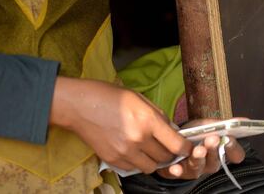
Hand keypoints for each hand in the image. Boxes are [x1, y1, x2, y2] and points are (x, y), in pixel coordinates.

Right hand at [49, 77, 192, 173]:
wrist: (77, 105)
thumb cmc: (106, 96)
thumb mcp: (137, 97)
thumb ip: (157, 115)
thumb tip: (171, 130)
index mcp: (147, 120)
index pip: (178, 145)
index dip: (186, 148)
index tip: (186, 147)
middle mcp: (138, 138)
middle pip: (166, 158)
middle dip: (169, 152)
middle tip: (163, 145)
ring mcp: (125, 151)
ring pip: (151, 167)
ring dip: (153, 159)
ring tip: (145, 148)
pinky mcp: (113, 159)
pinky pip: (134, 168)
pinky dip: (136, 162)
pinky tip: (130, 149)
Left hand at [157, 119, 245, 179]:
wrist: (170, 138)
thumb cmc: (193, 133)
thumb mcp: (206, 125)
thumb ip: (222, 123)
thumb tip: (245, 120)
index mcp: (220, 153)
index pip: (235, 155)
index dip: (233, 148)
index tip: (230, 139)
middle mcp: (209, 164)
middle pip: (215, 162)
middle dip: (213, 150)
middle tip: (212, 139)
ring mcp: (193, 169)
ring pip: (198, 168)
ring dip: (198, 159)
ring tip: (197, 149)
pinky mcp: (177, 171)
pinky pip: (178, 173)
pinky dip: (177, 170)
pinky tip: (175, 167)